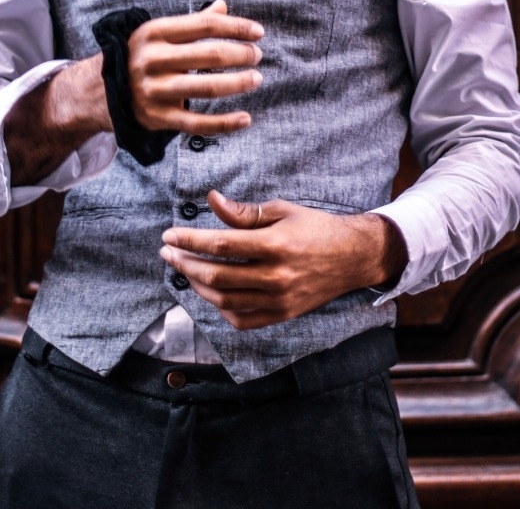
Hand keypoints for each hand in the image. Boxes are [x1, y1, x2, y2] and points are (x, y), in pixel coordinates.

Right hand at [128, 0, 263, 134]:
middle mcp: (152, 60)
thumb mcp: (160, 33)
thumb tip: (223, 5)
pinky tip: (245, 118)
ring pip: (206, 88)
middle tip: (257, 55)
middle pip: (208, 55)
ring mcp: (153, 90)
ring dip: (238, 83)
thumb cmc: (141, 55)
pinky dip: (224, 123)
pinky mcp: (157, 117)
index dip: (236, 27)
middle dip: (240, 54)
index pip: (204, 25)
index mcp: (154, 32)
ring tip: (256, 79)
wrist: (101, 90)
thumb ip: (193, 22)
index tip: (258, 32)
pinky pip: (196, 123)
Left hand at [160, 191, 407, 329]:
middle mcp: (276, 275)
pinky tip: (210, 292)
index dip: (189, 240)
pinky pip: (242, 319)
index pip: (220, 245)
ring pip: (224, 300)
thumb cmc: (315, 227)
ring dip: (197, 285)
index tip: (169, 236)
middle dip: (185, 263)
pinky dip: (221, 308)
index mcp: (275, 244)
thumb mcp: (282, 210)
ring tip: (184, 270)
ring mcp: (279, 299)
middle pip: (217, 275)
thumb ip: (243, 212)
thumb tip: (212, 200)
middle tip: (168, 253)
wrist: (352, 257)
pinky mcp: (282, 314)